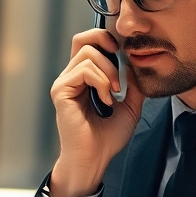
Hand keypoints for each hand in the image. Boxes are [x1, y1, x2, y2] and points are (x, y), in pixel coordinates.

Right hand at [48, 29, 147, 196]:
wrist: (96, 158)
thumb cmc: (108, 136)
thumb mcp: (130, 105)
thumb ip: (133, 83)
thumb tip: (134, 63)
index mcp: (84, 77)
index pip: (88, 43)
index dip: (105, 38)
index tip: (122, 52)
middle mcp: (71, 76)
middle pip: (82, 39)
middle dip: (105, 43)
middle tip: (119, 59)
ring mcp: (64, 83)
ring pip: (87, 53)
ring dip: (108, 70)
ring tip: (115, 91)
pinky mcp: (61, 91)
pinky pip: (83, 70)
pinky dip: (101, 82)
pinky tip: (105, 99)